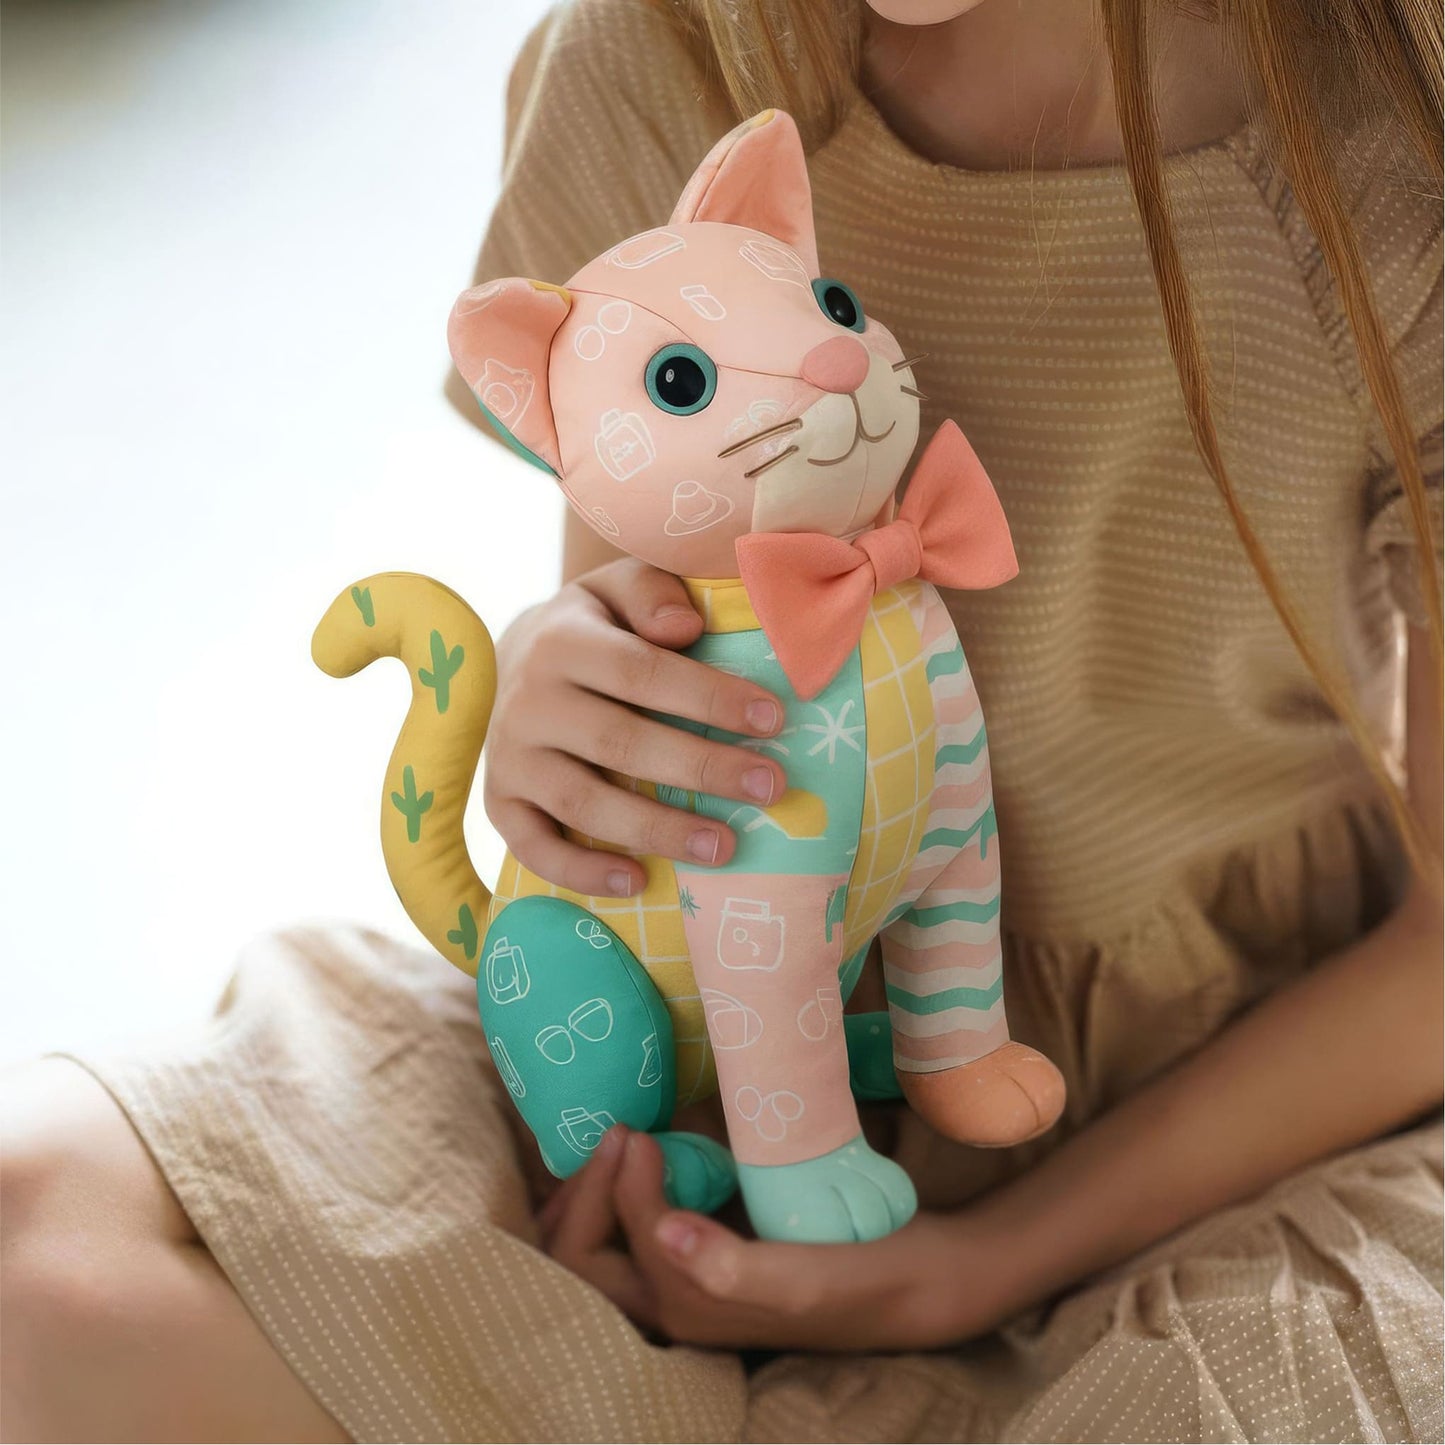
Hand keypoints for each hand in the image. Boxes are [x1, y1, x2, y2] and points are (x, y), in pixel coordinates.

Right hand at [486, 558, 786, 896]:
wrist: (514, 657)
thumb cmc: (597, 625)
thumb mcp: (618, 588)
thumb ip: (651, 593)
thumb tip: (685, 628)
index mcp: (562, 641)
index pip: (643, 672)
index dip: (709, 697)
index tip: (774, 719)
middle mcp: (527, 701)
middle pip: (621, 743)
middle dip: (702, 768)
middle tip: (770, 787)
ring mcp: (509, 757)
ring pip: (584, 803)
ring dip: (657, 830)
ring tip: (725, 847)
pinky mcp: (499, 802)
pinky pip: (535, 847)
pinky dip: (583, 872)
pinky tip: (638, 882)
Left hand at [539, 1127, 1015, 1351]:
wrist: (923, 1277)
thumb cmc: (867, 1278)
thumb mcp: (807, 1278)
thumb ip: (732, 1267)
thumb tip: (663, 1232)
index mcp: (686, 1314)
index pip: (600, 1255)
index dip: (611, 1191)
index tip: (642, 1132)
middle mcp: (676, 1306)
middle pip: (582, 1259)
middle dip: (582, 1198)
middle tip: (620, 1134)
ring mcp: (691, 1282)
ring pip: (604, 1247)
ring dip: (598, 1195)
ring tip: (626, 1140)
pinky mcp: (711, 1259)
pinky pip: (640, 1229)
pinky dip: (628, 1192)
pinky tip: (652, 1156)